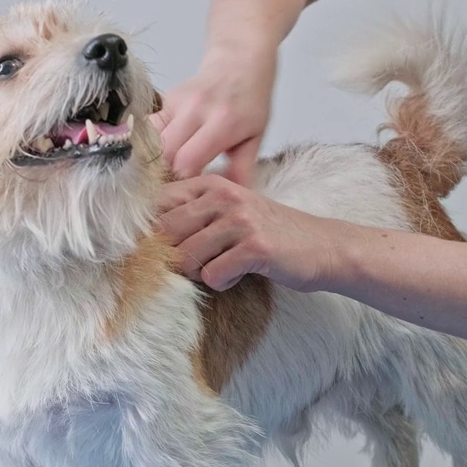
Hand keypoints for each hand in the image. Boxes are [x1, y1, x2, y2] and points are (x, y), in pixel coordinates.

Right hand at [151, 43, 276, 186]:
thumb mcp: (256, 136)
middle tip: (175, 187)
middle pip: (164, 154)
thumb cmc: (251, 101)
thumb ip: (242, 169)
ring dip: (156, 162)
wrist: (239, 60)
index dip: (183, 182)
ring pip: (151, 143)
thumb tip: (228, 199)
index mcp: (223, 122)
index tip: (189, 192)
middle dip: (166, 176)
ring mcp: (177, 102)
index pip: (187, 162)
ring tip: (167, 174)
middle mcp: (196, 109)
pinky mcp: (164, 100)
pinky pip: (148, 130)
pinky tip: (162, 155)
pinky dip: (151, 146)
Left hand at [158, 174, 345, 291]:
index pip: (157, 203)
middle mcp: (224, 196)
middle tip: (200, 262)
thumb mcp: (230, 212)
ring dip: (201, 272)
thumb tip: (143, 236)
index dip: (151, 231)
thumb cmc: (270, 233)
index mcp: (211, 184)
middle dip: (176, 256)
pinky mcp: (254, 246)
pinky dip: (223, 282)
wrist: (323, 246)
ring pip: (187, 256)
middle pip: (166, 232)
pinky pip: (213, 275)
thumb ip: (192, 215)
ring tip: (224, 266)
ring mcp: (240, 219)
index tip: (164, 246)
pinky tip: (240, 273)